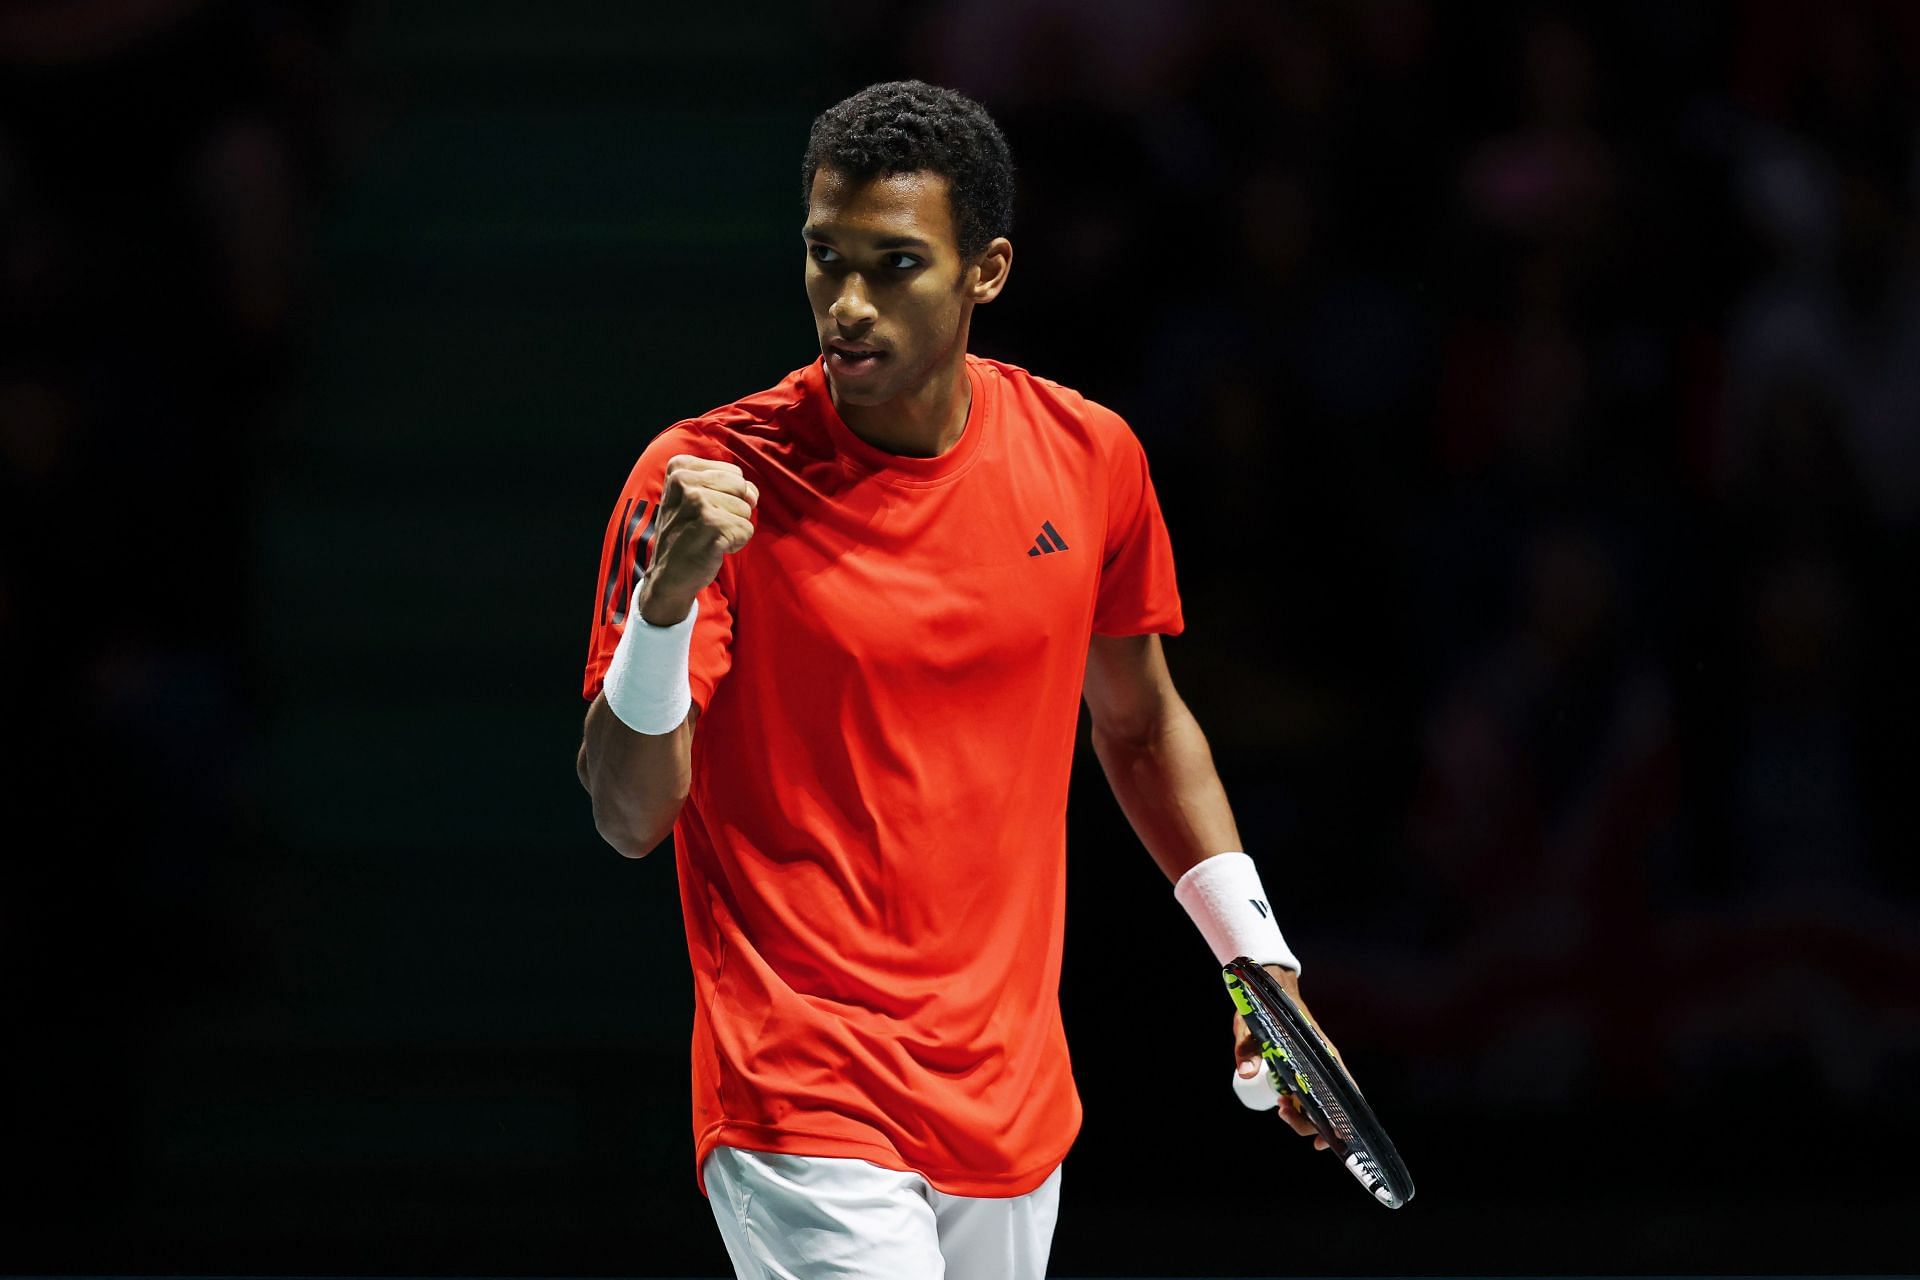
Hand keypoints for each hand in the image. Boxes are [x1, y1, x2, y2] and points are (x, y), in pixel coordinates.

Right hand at [638, 455, 758, 624]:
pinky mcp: (710, 525)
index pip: (733, 472)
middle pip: (742, 487)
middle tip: (708, 525)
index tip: (704, 510)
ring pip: (745, 509)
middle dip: (734, 510)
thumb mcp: (699, 498)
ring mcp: (697, 502)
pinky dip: (736, 543)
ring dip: (734, 528)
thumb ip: (731, 486)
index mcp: (680, 468)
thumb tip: (753, 496)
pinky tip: (713, 548)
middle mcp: (684, 480)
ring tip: (709, 536)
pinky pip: (746, 530)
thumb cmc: (687, 533)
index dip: (728, 496)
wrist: (668, 574)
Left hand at [1232, 963, 1345, 1153]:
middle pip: (1328, 1108)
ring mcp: (1318, 1066)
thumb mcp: (1250, 1027)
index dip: (1337, 1126)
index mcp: (1321, 1056)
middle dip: (1307, 1122)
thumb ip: (1248, 1049)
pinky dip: (1302, 1106)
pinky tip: (1287, 1105)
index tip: (1319, 1142)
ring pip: (1318, 1102)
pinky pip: (1311, 1092)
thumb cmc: (1264, 1006)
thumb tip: (1245, 1075)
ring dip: (1302, 1114)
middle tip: (1281, 1111)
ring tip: (1280, 1107)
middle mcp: (1326, 1064)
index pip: (1340, 1099)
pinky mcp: (1309, 1066)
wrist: (1271, 986)